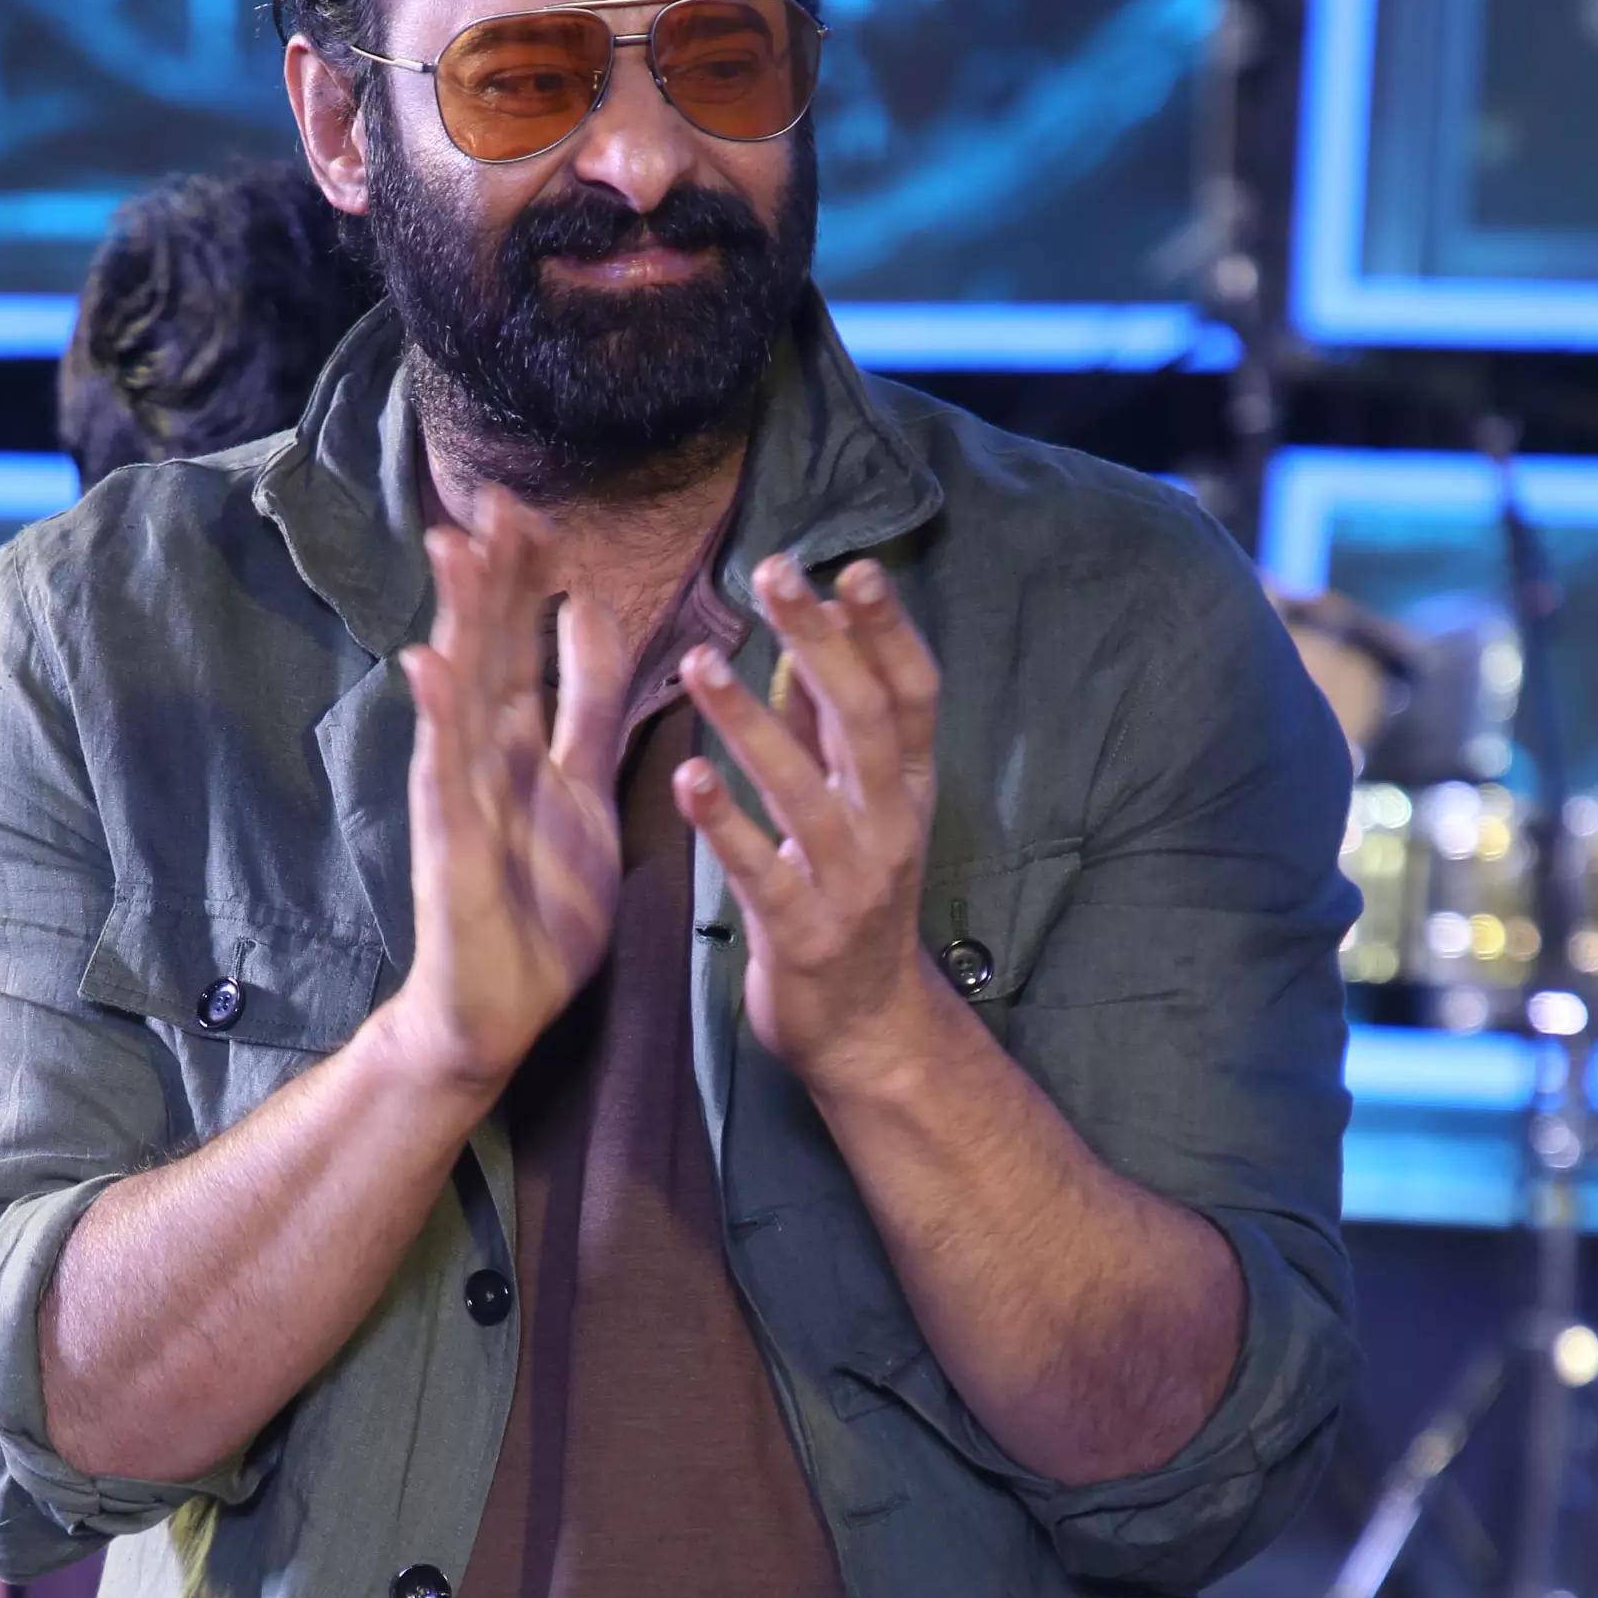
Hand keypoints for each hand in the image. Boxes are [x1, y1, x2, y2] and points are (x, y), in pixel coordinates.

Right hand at [386, 491, 638, 1103]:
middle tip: (495, 496)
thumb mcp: (585, 789)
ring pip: (459, 694)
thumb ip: (587, 705)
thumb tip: (594, 609)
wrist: (493, 1012)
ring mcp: (460, 798)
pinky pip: (443, 776)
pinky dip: (436, 721)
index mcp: (523, 744)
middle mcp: (485, 758)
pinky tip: (425, 668)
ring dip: (456, 622)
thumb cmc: (538, 909)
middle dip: (492, 574)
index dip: (530, 578)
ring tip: (452, 549)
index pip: (524, 641)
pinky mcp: (449, 848)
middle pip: (488, 648)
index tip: (537, 508)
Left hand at [675, 553, 942, 1093]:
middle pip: (863, 722)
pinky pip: (761, 873)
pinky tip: (686, 777)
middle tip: (773, 576)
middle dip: (819, 644)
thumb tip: (824, 627)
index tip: (848, 567)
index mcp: (907, 788)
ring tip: (698, 664)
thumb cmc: (852, 900)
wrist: (866, 1029)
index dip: (886, 631)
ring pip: (804, 793)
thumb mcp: (861, 808)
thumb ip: (836, 728)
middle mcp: (891, 829)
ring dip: (750, 724)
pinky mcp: (802, 935)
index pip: (911, 694)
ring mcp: (851, 886)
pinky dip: (724, 825)